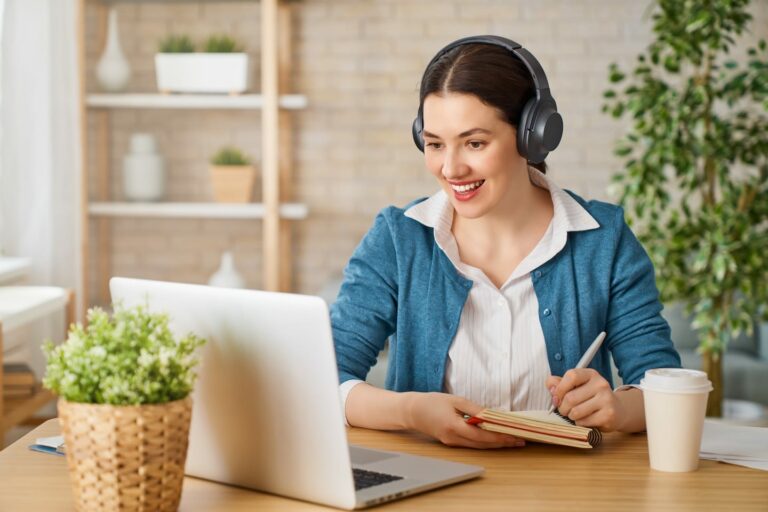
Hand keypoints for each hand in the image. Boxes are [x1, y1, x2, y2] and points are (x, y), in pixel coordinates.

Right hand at [404, 392, 525, 448]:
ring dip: (495, 444)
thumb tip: (492, 415)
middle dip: (502, 443)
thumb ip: (474, 409)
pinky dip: (484, 441)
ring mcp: (452, 443)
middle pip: (483, 444)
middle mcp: (453, 439)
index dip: (499, 437)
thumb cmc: (431, 402)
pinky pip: (471, 444)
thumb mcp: (454, 400)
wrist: (411, 411)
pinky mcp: (451, 442)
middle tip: (520, 440)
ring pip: (478, 446)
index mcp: (454, 427)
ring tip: (511, 440)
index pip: (482, 436)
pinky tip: (494, 437)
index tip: (514, 436)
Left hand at [546, 369, 625, 431]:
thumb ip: (560, 383)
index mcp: (591, 374)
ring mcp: (606, 399)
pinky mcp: (608, 415)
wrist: (617, 410)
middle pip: (570, 397)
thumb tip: (550, 386)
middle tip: (564, 410)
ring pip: (575, 411)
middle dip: (562, 407)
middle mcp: (601, 384)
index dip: (559, 389)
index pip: (571, 376)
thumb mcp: (576, 386)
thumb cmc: (590, 397)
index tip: (556, 397)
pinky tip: (585, 420)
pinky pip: (583, 422)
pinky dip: (579, 423)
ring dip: (570, 416)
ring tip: (575, 415)